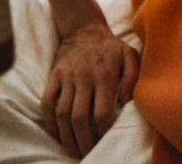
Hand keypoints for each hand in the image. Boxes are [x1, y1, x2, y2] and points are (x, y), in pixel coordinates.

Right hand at [40, 22, 139, 157]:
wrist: (84, 30)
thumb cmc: (112, 48)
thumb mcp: (131, 55)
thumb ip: (133, 77)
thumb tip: (126, 102)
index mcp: (105, 74)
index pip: (102, 111)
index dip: (103, 130)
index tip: (106, 139)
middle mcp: (84, 78)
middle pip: (79, 117)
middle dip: (84, 140)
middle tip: (89, 153)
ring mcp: (66, 78)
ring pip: (62, 114)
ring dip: (67, 137)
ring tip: (74, 151)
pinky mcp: (53, 78)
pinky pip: (47, 104)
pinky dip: (50, 123)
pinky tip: (58, 135)